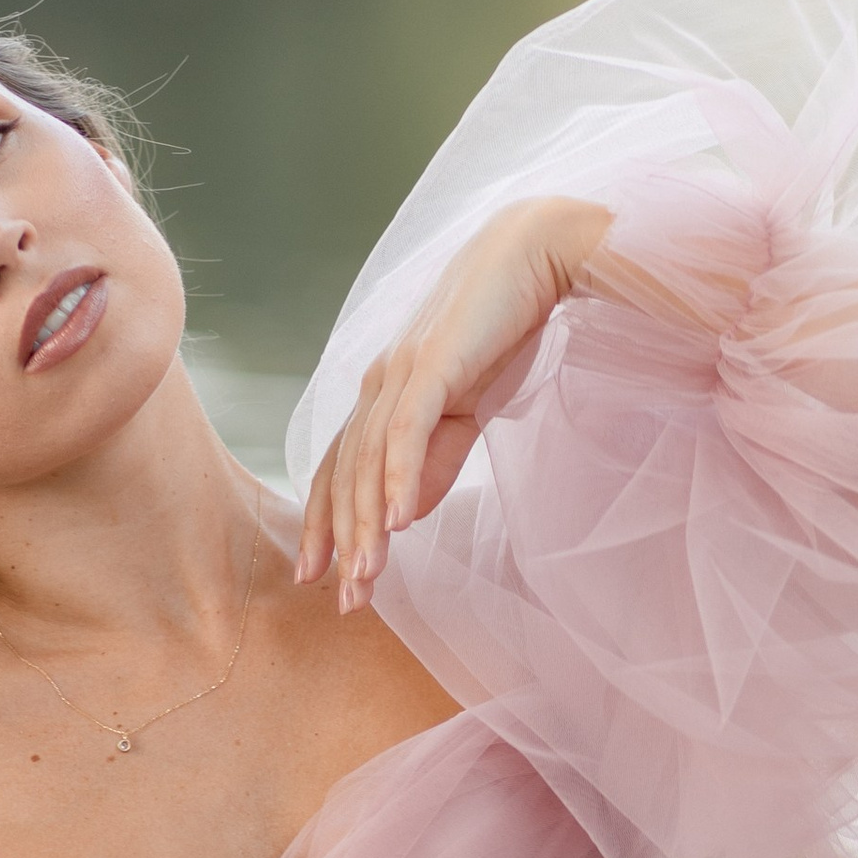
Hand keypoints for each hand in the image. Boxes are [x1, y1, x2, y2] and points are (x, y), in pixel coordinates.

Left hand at [297, 195, 610, 612]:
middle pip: (346, 475)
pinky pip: (407, 430)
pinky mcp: (433, 363)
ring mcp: (401, 371)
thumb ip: (437, 454)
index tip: (321, 579)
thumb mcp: (468, 406)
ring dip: (368, 526)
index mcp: (383, 394)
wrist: (536, 255)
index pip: (341, 471)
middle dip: (341, 543)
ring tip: (368, 579)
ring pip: (370, 461)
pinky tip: (400, 523)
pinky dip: (399, 477)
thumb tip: (408, 511)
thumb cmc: (504, 327)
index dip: (328, 526)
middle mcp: (379, 383)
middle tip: (346, 603)